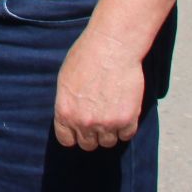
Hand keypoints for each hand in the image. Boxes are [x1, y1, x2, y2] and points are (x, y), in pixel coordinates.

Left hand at [53, 27, 146, 150]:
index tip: (80, 129)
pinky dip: (126, 127)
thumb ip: (67, 104)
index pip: (66, 140)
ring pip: (108, 142)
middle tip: (98, 117)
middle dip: (92, 134)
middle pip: (88, 144)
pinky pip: (126, 135)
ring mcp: (106, 123)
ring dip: (110, 131)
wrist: (112, 46)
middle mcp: (84, 122)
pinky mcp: (127, 120)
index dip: (74, 135)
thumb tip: (70, 118)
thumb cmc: (87, 56)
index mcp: (65, 112)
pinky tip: (124, 110)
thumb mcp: (65, 80)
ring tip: (111, 111)